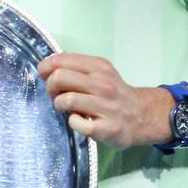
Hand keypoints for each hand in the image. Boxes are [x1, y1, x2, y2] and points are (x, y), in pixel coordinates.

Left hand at [37, 53, 169, 148]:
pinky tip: (78, 120)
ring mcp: (107, 106)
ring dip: (59, 105)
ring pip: (66, 100)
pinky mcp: (108, 128)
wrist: (143, 116)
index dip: (45, 68)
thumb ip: (77, 68)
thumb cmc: (114, 94)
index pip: (60, 60)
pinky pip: (77, 123)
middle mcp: (103, 84)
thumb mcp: (100, 72)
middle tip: (55, 94)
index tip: (45, 76)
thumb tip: (47, 66)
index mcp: (98, 67)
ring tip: (65, 108)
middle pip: (59, 77)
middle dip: (50, 87)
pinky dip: (72, 122)